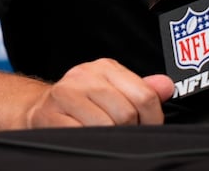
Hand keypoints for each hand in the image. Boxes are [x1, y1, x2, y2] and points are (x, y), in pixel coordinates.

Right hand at [24, 58, 172, 127]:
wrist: (40, 110)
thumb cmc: (81, 104)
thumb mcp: (113, 91)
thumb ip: (142, 90)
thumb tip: (167, 86)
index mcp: (105, 68)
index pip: (144, 95)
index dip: (152, 120)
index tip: (146, 129)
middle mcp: (85, 75)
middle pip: (127, 112)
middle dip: (129, 131)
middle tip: (123, 136)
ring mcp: (65, 93)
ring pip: (106, 125)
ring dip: (109, 139)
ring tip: (105, 137)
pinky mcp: (50, 114)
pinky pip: (82, 134)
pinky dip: (89, 140)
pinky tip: (88, 138)